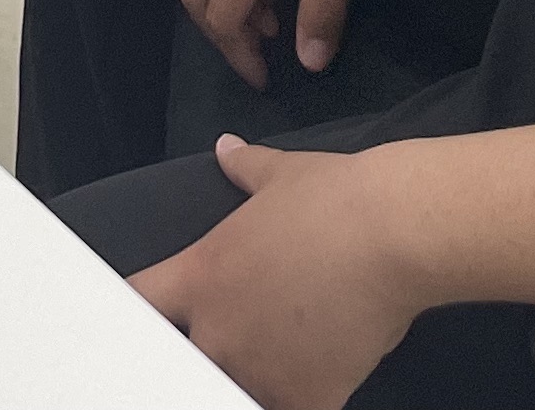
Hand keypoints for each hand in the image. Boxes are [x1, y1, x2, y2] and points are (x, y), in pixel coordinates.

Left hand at [131, 139, 428, 409]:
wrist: (393, 235)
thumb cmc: (336, 199)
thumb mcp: (280, 174)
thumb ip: (244, 168)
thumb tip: (227, 149)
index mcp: (200, 275)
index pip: (140, 303)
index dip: (146, 306)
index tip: (160, 308)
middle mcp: (219, 331)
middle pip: (186, 356)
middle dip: (209, 344)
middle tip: (246, 326)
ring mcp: (259, 369)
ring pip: (237, 388)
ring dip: (255, 374)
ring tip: (287, 350)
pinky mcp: (306, 397)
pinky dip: (303, 396)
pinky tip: (321, 376)